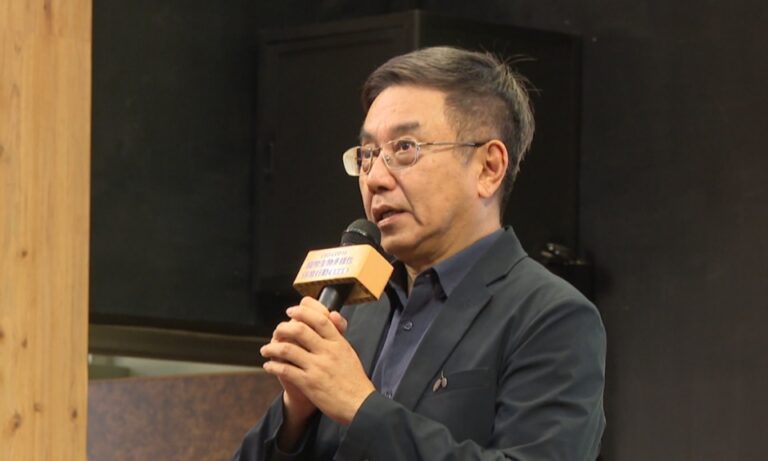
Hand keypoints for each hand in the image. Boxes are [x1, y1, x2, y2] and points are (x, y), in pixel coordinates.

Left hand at [267, 298, 347, 448]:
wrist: (359, 405)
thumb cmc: (354, 379)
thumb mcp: (349, 352)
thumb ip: (338, 334)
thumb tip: (333, 314)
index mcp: (338, 342)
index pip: (319, 319)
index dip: (303, 312)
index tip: (291, 311)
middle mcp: (327, 352)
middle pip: (300, 330)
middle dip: (283, 327)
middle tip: (277, 330)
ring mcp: (317, 367)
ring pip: (287, 349)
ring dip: (272, 348)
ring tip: (266, 349)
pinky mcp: (308, 383)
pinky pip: (285, 370)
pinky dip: (273, 366)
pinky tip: (268, 366)